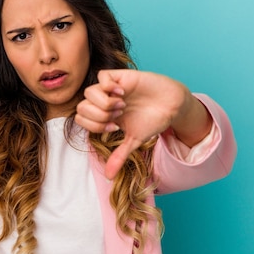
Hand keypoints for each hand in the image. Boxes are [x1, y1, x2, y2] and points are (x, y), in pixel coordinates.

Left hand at [75, 69, 210, 178]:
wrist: (172, 106)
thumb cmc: (153, 120)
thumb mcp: (134, 141)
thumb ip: (119, 156)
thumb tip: (108, 176)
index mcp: (104, 115)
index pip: (82, 119)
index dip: (94, 126)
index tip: (114, 128)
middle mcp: (105, 100)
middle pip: (81, 106)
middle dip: (98, 116)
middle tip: (117, 117)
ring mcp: (112, 88)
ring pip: (88, 92)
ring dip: (104, 103)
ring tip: (122, 106)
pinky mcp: (121, 76)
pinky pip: (102, 76)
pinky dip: (109, 87)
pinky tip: (123, 93)